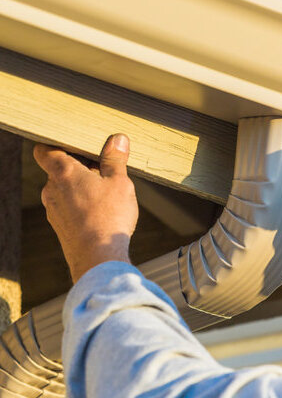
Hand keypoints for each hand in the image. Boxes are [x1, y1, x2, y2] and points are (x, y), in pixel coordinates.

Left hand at [34, 134, 138, 282]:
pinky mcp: (60, 226)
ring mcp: (53, 209)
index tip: (75, 144)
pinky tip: (101, 211)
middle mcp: (52, 189)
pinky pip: (67, 207)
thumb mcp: (119, 182)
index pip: (45, 149)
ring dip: (81, 186)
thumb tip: (118, 139)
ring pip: (64, 189)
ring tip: (106, 192)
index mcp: (64, 172)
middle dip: (79, 167)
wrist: (98, 258)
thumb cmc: (109, 217)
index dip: (56, 144)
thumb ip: (115, 159)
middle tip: (103, 169)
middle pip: (59, 169)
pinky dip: (80, 204)